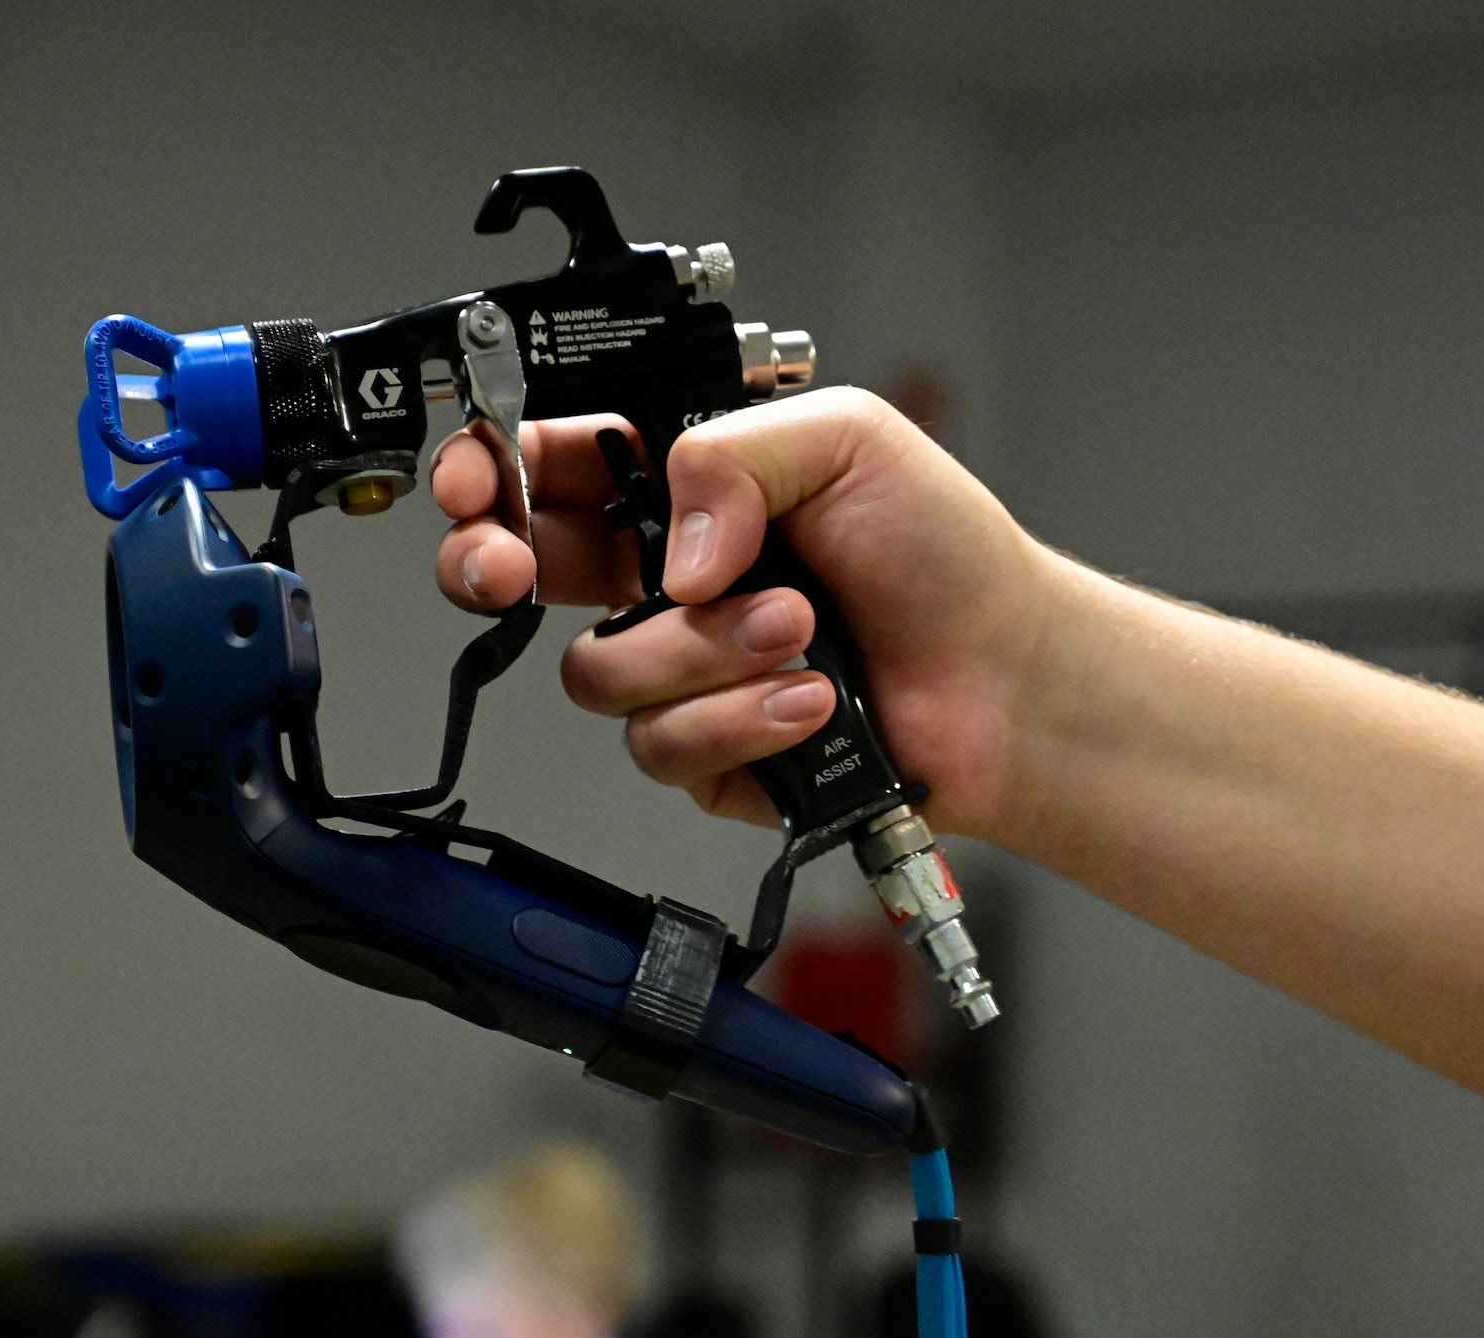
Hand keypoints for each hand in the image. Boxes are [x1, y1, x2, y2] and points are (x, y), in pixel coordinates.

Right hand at [430, 388, 1055, 836]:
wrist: (1004, 678)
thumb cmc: (945, 556)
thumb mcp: (845, 440)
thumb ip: (731, 456)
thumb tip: (669, 551)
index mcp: (687, 490)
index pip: (552, 470)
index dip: (491, 471)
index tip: (479, 482)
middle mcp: (668, 580)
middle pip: (518, 575)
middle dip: (494, 566)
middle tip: (512, 565)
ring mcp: (682, 670)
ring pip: (598, 672)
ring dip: (702, 650)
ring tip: (800, 630)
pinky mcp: (707, 752)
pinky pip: (662, 745)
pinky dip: (742, 719)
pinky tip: (810, 700)